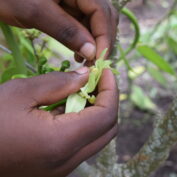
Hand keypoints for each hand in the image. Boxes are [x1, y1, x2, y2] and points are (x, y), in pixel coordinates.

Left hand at [0, 0, 117, 60]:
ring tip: (85, 60)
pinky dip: (84, 41)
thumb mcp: (37, 12)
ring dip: (93, 43)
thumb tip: (91, 52)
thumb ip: (67, 31)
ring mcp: (76, 0)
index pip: (102, 13)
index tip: (98, 60)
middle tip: (94, 63)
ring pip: (94, 23)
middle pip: (103, 18)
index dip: (104, 38)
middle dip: (101, 42)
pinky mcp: (69, 9)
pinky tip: (78, 53)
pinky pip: (83, 25)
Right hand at [0, 68, 118, 176]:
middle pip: (107, 128)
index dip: (111, 90)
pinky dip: (85, 123)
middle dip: (107, 100)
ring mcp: (64, 167)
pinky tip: (71, 108)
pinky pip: (83, 143)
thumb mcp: (22, 93)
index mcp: (61, 141)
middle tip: (97, 80)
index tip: (106, 71)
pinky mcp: (57, 167)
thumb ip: (59, 83)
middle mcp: (68, 160)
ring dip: (97, 110)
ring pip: (98, 136)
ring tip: (84, 91)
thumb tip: (86, 76)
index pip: (106, 115)